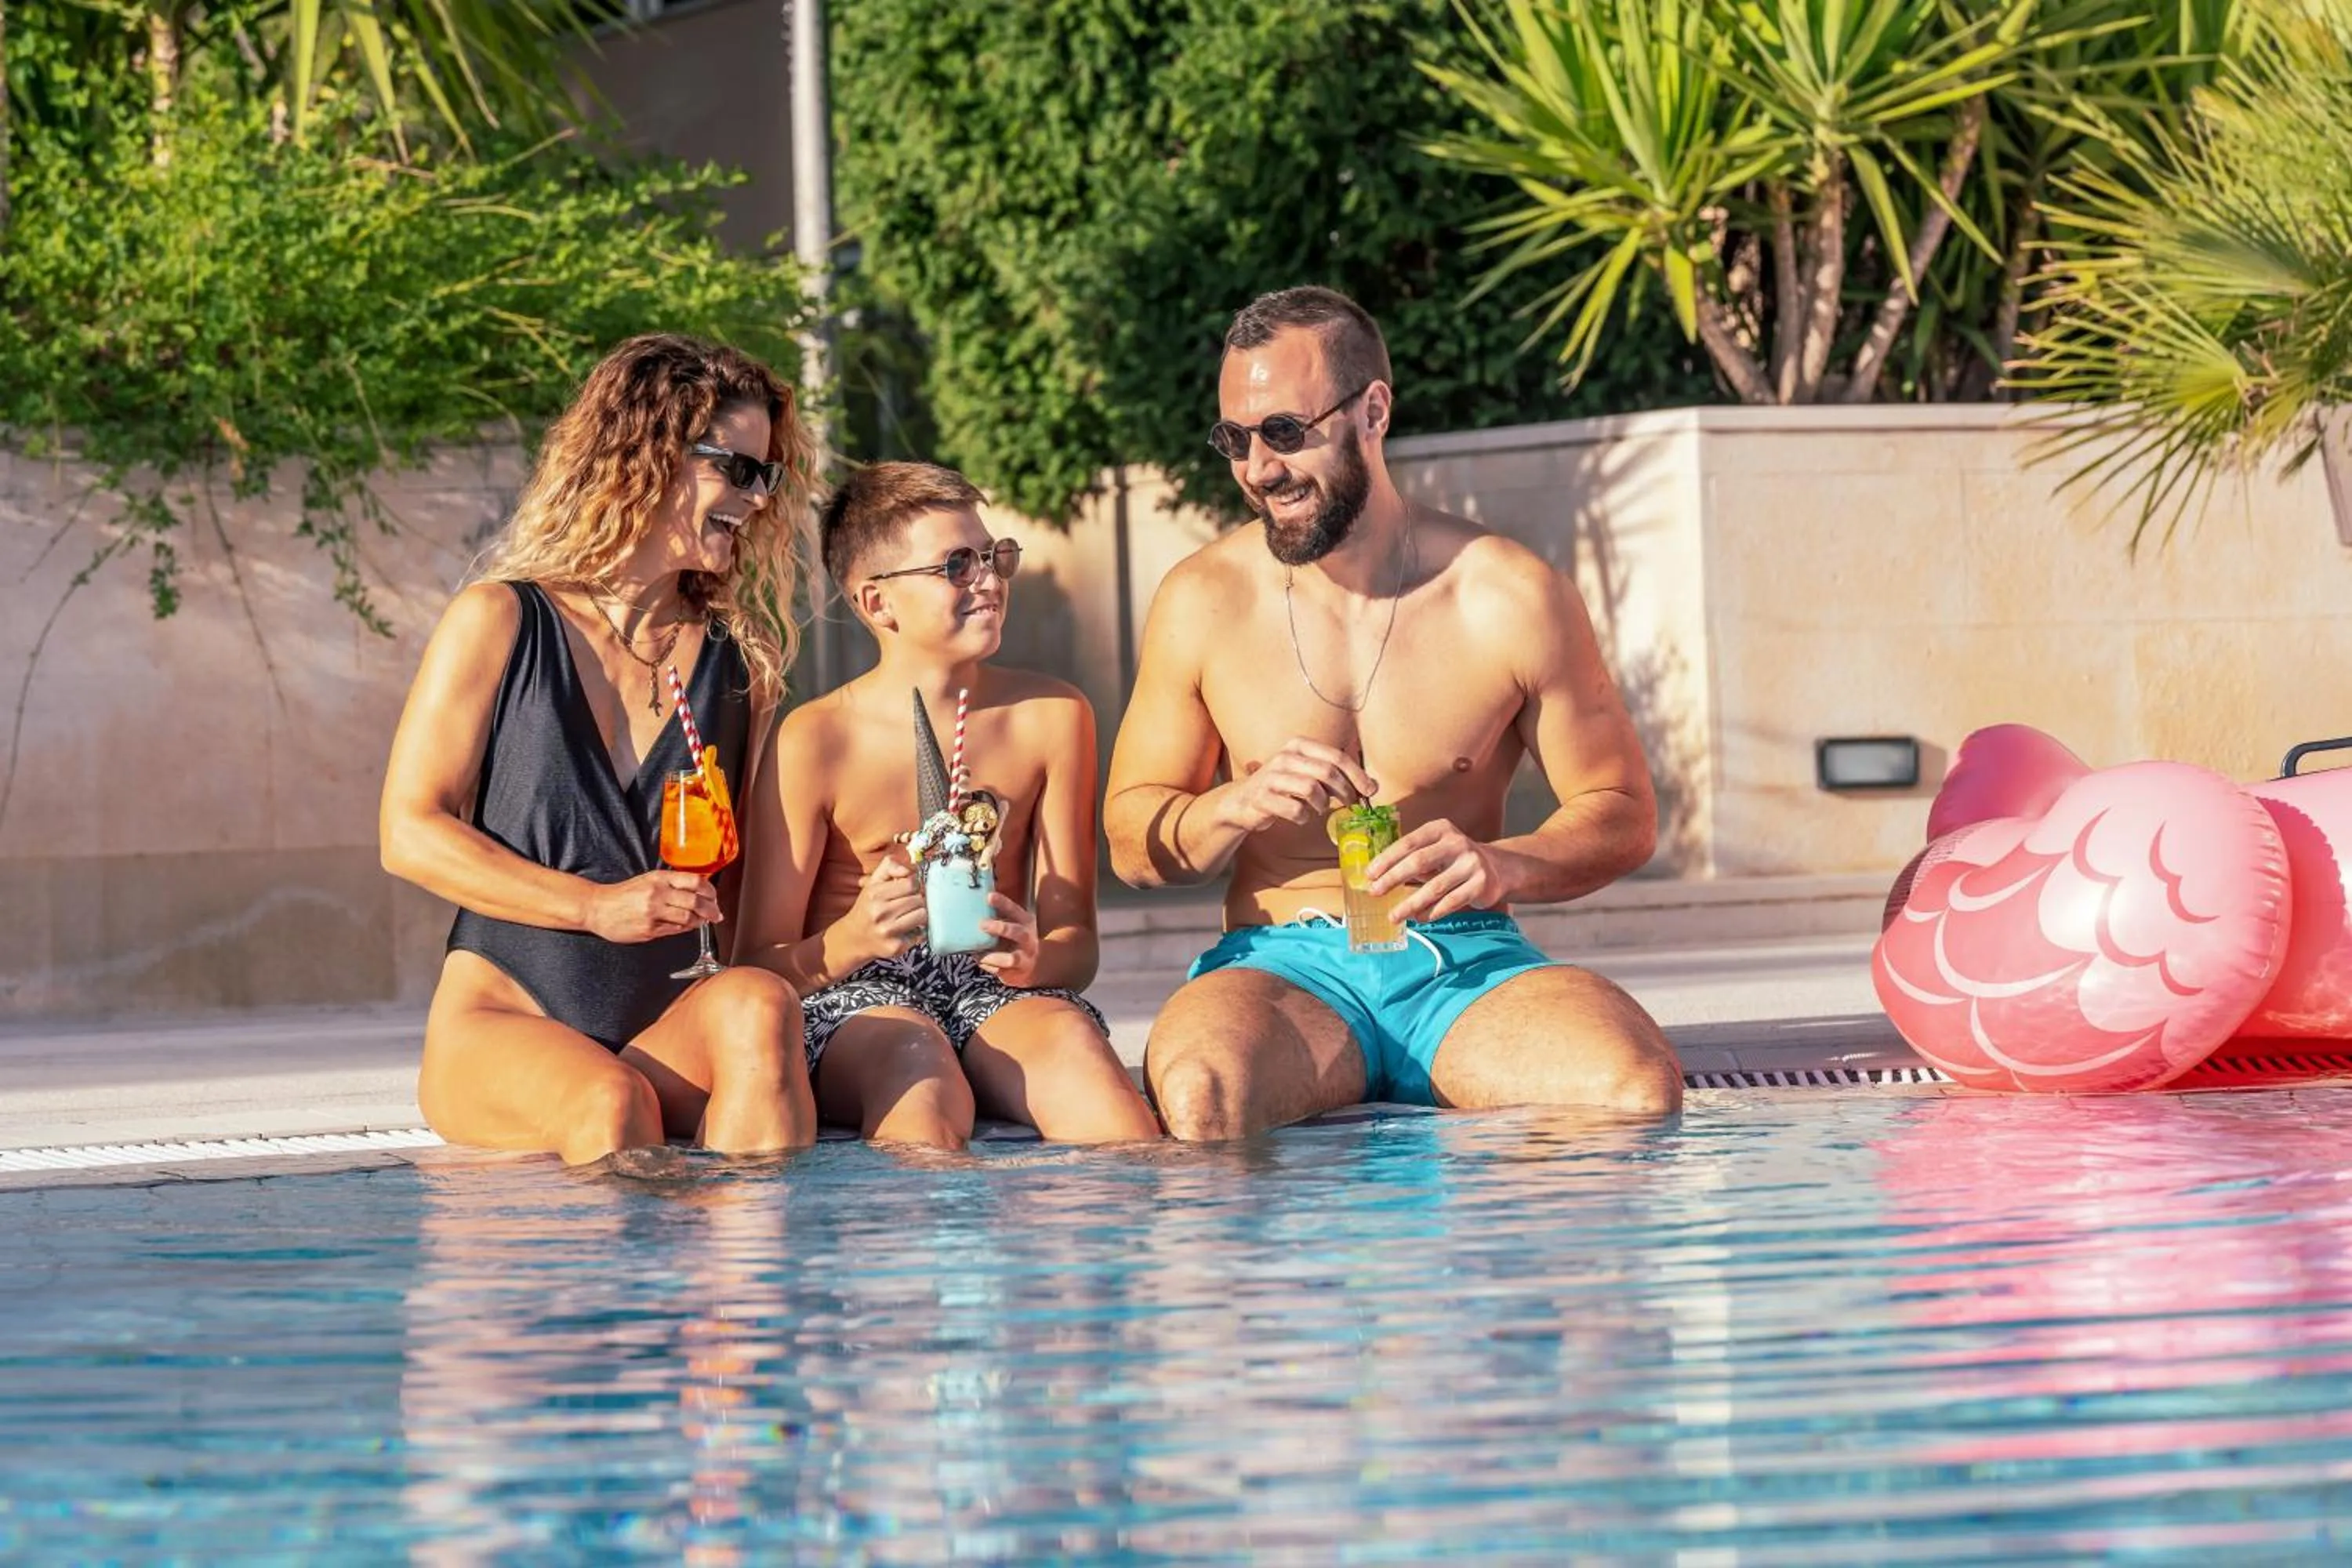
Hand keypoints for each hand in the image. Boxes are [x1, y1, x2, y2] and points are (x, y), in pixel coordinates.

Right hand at [583, 869, 719, 943]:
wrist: (598, 907)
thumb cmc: (623, 894)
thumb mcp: (648, 880)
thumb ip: (671, 884)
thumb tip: (697, 891)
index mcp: (659, 878)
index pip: (694, 881)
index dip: (710, 890)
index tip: (714, 896)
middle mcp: (657, 894)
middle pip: (695, 901)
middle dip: (711, 910)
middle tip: (716, 914)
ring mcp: (653, 912)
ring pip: (688, 918)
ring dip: (700, 921)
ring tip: (703, 921)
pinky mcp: (649, 929)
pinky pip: (675, 930)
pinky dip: (685, 929)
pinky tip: (687, 927)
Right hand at [845, 857, 928, 963]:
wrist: (853, 938)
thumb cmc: (867, 908)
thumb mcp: (873, 882)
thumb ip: (890, 866)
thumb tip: (910, 868)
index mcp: (875, 893)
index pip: (911, 883)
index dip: (913, 885)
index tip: (908, 890)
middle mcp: (880, 912)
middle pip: (919, 899)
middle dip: (917, 900)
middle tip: (908, 904)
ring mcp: (888, 931)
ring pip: (923, 915)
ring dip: (920, 915)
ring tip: (909, 916)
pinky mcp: (896, 947)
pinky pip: (921, 934)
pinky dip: (917, 932)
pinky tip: (905, 931)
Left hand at [976, 891, 1041, 985]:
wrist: (1035, 965)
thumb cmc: (1017, 939)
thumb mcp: (1014, 924)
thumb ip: (998, 917)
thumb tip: (970, 908)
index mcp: (1025, 922)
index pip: (1015, 910)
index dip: (1002, 903)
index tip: (989, 896)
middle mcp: (1027, 939)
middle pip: (1017, 932)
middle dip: (1000, 928)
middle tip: (982, 924)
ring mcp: (1024, 958)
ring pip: (1012, 958)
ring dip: (994, 956)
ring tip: (979, 954)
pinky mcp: (1016, 973)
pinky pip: (1001, 971)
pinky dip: (988, 966)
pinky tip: (979, 960)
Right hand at [1214, 738, 1377, 834]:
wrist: (1243, 801)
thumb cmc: (1285, 787)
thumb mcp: (1309, 773)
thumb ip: (1337, 775)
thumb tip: (1373, 786)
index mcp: (1299, 745)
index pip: (1336, 756)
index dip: (1357, 775)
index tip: (1371, 791)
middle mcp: (1285, 756)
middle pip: (1327, 772)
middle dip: (1345, 791)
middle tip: (1351, 805)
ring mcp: (1271, 776)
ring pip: (1312, 790)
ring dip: (1323, 805)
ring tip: (1320, 809)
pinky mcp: (1262, 798)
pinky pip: (1295, 810)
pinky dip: (1304, 817)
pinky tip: (1301, 816)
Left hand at [1369, 819, 1508, 923]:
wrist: (1498, 868)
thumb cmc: (1454, 860)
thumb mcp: (1434, 850)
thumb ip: (1411, 859)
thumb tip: (1377, 878)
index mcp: (1440, 829)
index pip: (1408, 843)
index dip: (1387, 859)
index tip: (1369, 875)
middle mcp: (1457, 843)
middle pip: (1419, 862)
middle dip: (1393, 879)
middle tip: (1375, 893)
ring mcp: (1472, 863)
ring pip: (1435, 887)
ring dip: (1410, 903)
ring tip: (1394, 916)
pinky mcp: (1482, 884)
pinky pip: (1451, 902)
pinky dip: (1432, 912)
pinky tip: (1418, 918)